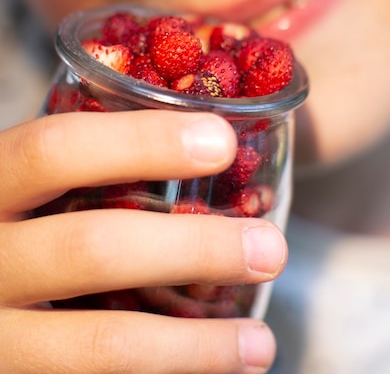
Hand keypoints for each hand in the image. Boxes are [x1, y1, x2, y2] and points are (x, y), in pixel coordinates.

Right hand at [0, 110, 286, 372]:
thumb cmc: (15, 230)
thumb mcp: (28, 191)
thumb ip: (81, 172)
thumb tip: (202, 139)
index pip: (56, 148)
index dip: (140, 141)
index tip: (220, 141)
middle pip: (90, 247)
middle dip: (194, 248)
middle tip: (269, 249)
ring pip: (101, 345)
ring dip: (195, 347)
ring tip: (260, 344)